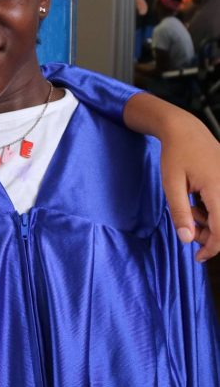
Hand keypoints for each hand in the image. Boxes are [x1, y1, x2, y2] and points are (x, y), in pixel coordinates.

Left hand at [159, 110, 219, 260]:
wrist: (185, 129)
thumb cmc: (175, 154)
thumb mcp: (171, 183)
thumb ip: (180, 211)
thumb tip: (186, 239)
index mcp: (218, 188)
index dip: (212, 247)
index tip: (199, 257)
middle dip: (209, 233)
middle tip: (187, 224)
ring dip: (211, 221)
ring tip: (190, 206)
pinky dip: (214, 210)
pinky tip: (199, 200)